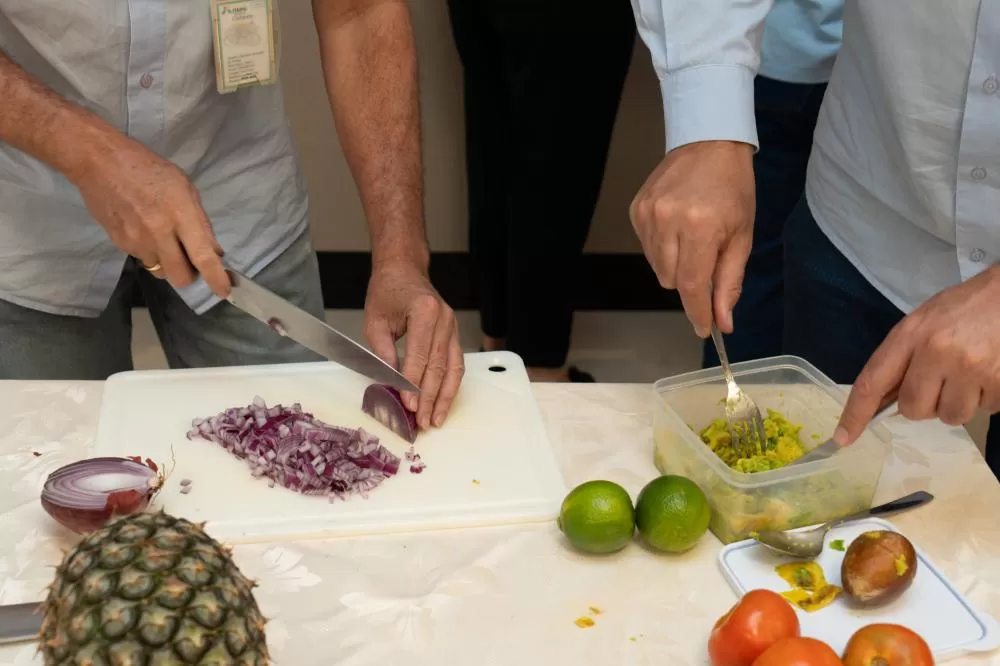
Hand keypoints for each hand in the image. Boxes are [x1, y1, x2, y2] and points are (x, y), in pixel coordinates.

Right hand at [71, 132, 229, 296]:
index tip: (224, 291)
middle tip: (190, 260)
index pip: (202, 256)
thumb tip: (214, 252)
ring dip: (167, 262)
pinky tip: (144, 230)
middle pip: (180, 277)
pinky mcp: (119, 244)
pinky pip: (142, 259)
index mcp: (180, 214)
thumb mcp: (185, 187)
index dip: (215, 278)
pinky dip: (149, 252)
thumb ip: (201, 222)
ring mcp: (136, 241)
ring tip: (163, 238)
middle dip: (189, 275)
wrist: (99, 162)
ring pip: (160, 271)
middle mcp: (159, 233)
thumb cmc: (148, 169)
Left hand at [363, 262, 463, 428]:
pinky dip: (451, 385)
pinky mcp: (454, 334)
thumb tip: (390, 383)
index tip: (409, 405)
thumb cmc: (387, 292)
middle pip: (439, 366)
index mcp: (425, 311)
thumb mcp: (375, 321)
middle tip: (422, 420)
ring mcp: (453, 327)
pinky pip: (456, 364)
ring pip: (453, 369)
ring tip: (436, 418)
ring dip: (445, 396)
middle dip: (430, 397)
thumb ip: (383, 352)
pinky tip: (444, 401)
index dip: (414, 384)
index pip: (420, 356)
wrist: (403, 270)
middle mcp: (444, 319)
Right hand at [629, 141, 755, 336]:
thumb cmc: (733, 188)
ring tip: (693, 241)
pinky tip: (677, 229)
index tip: (704, 329)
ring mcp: (648, 214)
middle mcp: (668, 220)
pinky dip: (663, 249)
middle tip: (708, 263)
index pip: (691, 285)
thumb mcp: (742, 236)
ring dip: (675, 267)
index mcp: (700, 227)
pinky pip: (647, 248)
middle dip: (690, 285)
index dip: (697, 313)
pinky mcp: (636, 210)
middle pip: (671, 281)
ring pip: (657, 268)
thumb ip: (730, 282)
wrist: (708, 143)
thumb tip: (723, 322)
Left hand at [835, 266, 999, 445]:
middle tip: (939, 381)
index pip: (872, 382)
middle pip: (913, 409)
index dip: (855, 414)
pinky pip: (983, 411)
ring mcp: (970, 368)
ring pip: (949, 416)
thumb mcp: (923, 322)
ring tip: (968, 374)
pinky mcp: (998, 382)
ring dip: (956, 403)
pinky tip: (988, 373)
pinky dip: (984, 398)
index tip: (843, 437)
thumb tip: (884, 401)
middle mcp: (936, 352)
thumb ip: (902, 358)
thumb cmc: (965, 308)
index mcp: (910, 334)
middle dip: (923, 404)